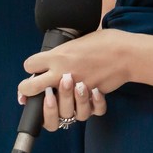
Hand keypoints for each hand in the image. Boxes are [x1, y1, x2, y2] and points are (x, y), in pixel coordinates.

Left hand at [16, 29, 132, 128]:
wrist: (126, 52)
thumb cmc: (104, 41)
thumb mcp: (77, 41)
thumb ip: (63, 52)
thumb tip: (53, 58)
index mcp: (58, 55)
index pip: (30, 65)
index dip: (30, 67)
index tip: (34, 70)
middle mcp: (63, 72)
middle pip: (32, 87)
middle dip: (26, 90)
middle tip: (27, 91)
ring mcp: (75, 88)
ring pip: (54, 106)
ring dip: (51, 105)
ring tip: (51, 98)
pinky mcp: (90, 98)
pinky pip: (83, 112)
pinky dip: (84, 108)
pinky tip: (82, 101)